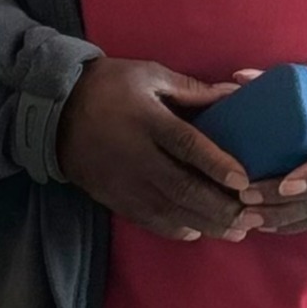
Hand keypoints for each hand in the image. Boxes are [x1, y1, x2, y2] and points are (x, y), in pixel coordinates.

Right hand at [57, 58, 257, 240]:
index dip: (216, 164)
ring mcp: (124, 182)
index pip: (187, 146)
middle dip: (219, 206)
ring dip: (205, 223)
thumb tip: (235, 94)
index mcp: (147, 121)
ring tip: (236, 232)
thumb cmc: (108, 87)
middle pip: (183, 187)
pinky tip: (198, 232)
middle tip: (252, 217)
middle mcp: (137, 157)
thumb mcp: (148, 75)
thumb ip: (192, 90)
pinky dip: (175, 229)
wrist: (54, 112)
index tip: (244, 180)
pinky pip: (148, 220)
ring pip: (169, 210)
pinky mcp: (114, 198)